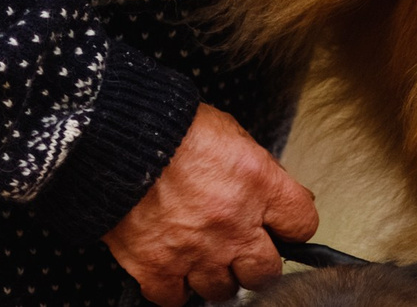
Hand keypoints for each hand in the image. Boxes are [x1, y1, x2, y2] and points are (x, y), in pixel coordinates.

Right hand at [106, 104, 318, 305]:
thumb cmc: (170, 126)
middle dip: (254, 259)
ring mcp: (197, 252)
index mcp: (258, 184)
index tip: (279, 225)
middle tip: (239, 246)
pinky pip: (176, 298)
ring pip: (223, 290)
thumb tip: (278, 190)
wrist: (114, 136)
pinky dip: (174, 286)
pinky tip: (172, 265)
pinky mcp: (158, 267)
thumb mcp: (229, 131)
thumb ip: (258, 168)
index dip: (290, 225)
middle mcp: (233, 224)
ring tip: (202, 253)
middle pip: (266, 270)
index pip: (302, 224)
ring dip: (215, 274)